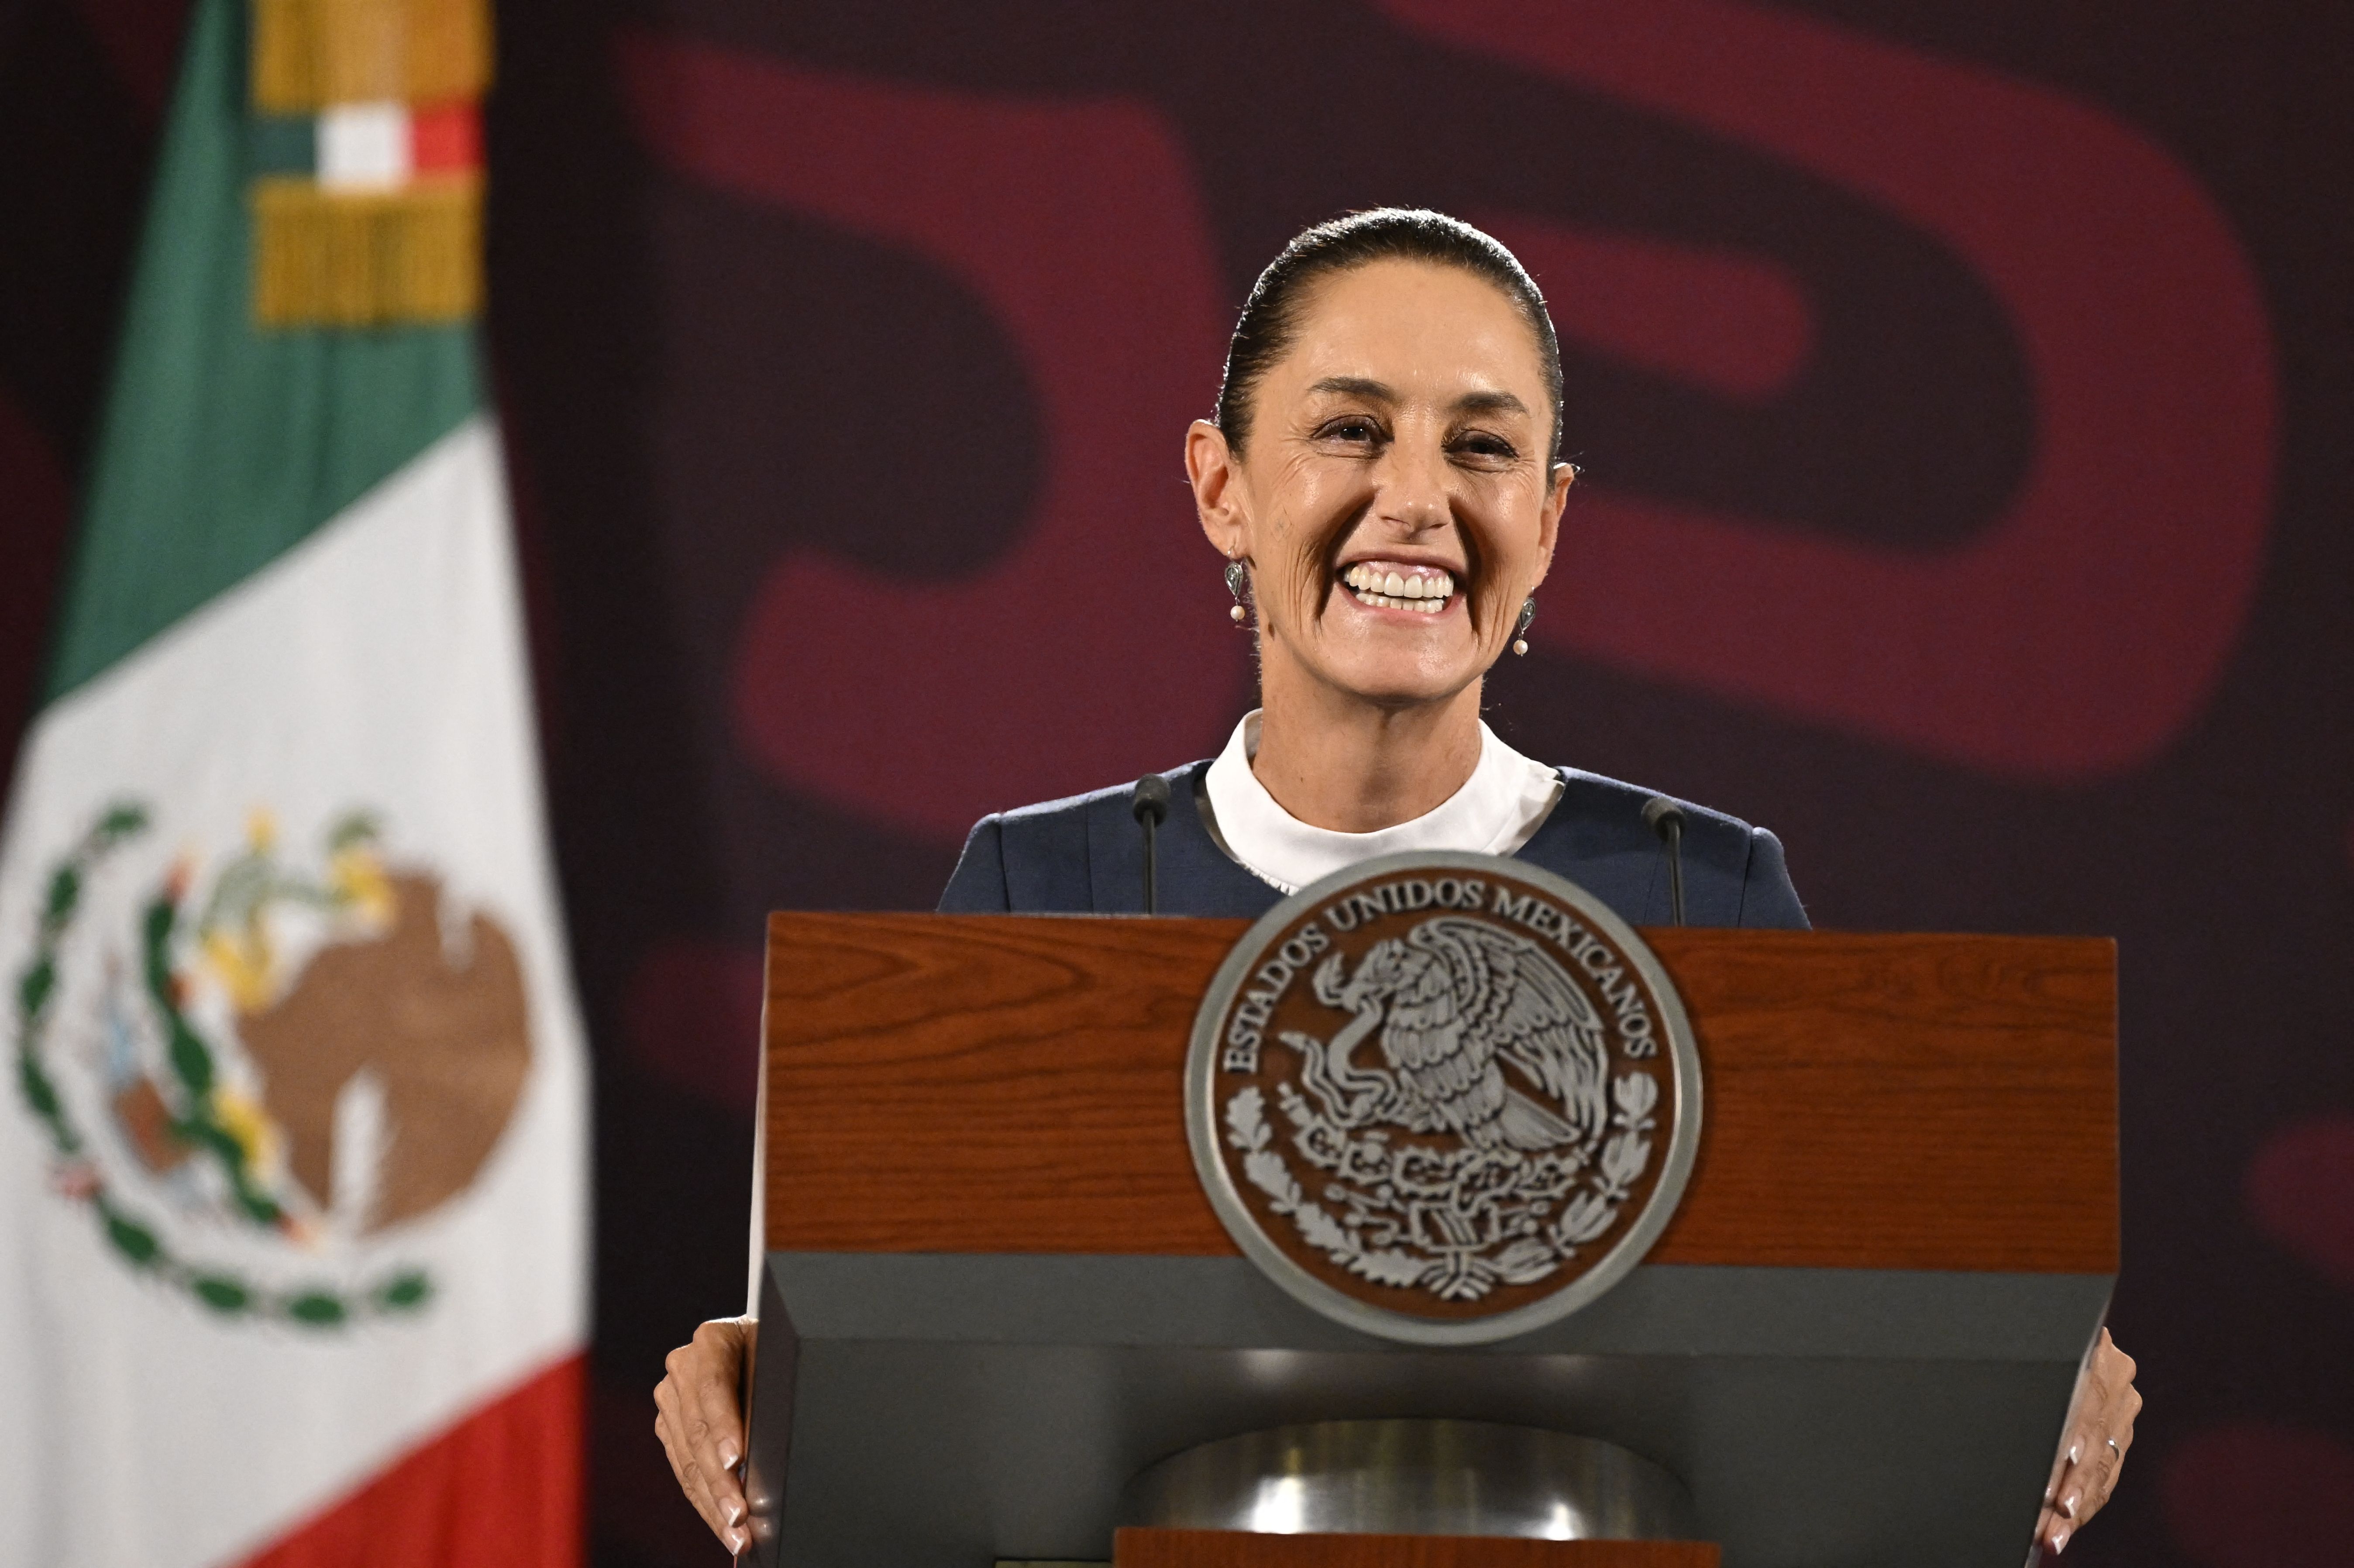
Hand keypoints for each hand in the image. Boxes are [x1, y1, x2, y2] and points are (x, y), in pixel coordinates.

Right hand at [655, 1315, 758, 1556]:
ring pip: (687, 1459)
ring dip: (713, 1502)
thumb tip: (755, 1458)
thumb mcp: (777, 1364)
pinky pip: (683, 1469)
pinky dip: (705, 1500)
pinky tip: (722, 1524)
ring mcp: (671, 1398)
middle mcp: (682, 1367)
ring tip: (736, 1534)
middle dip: (720, 1481)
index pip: (713, 1389)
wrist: (757, 1346)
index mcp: (711, 1340)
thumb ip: (762, 1403)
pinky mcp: (669, 1427)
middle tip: (739, 1517)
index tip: (737, 1460)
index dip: (724, 1427)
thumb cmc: (775, 1353)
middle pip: (697, 1432)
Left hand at [2036, 1327, 2140, 1553]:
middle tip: (2051, 1519)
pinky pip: (2106, 1475)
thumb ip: (2027, 1374)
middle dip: (2070, 1489)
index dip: (2071, 1443)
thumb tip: (2002, 1408)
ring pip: (2101, 1468)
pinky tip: (2065, 1525)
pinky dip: (2084, 1502)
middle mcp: (2118, 1382)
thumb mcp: (2031, 1348)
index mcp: (2098, 1354)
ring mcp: (2123, 1411)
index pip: (2085, 1408)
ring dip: (2075, 1506)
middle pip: (2095, 1444)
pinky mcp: (2121, 1434)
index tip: (2055, 1474)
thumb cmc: (2024, 1341)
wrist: (2056, 1328)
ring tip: (2053, 1535)